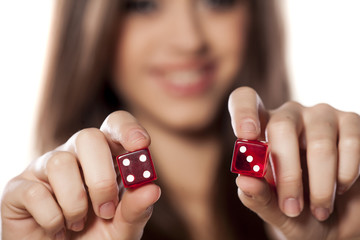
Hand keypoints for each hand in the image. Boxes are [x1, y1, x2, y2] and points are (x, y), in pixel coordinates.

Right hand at [1, 111, 160, 239]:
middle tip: (106, 209)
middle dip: (101, 178)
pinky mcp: (19, 187)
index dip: (128, 129)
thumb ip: (136, 210)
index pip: (115, 125)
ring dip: (75, 203)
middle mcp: (75, 155)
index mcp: (105, 157)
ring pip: (60, 162)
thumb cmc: (95, 239)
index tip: (141, 145)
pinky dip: (52, 218)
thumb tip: (152, 189)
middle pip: (88, 137)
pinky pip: (35, 192)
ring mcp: (45, 168)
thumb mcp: (122, 228)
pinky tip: (56, 230)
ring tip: (78, 225)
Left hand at [228, 87, 359, 238]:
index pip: (244, 99)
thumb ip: (258, 196)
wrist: (338, 222)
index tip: (246, 136)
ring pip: (319, 143)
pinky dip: (345, 175)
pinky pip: (350, 144)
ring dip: (320, 185)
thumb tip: (244, 180)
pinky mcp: (351, 122)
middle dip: (287, 174)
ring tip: (319, 210)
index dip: (243, 112)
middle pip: (282, 126)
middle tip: (291, 208)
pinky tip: (341, 188)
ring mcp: (320, 115)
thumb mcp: (274, 209)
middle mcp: (288, 115)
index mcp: (261, 129)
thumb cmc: (297, 210)